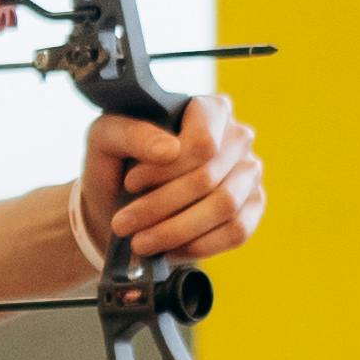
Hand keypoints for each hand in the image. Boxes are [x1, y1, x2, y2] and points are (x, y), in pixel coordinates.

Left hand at [79, 88, 263, 273]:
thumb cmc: (116, 162)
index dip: (166, 169)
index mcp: (208, 109)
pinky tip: (167, 250)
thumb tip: (169, 149)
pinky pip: (237, 231)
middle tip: (123, 224)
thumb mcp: (106, 137)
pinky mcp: (253, 206)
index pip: (203, 141)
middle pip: (208, 177)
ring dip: (175, 230)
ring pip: (224, 207)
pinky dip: (198, 245)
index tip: (130, 184)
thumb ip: (131, 134)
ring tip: (139, 242)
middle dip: (160, 206)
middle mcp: (237, 137)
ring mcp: (249, 172)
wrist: (119, 201)